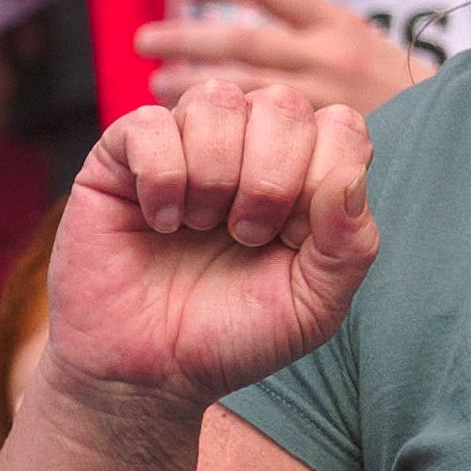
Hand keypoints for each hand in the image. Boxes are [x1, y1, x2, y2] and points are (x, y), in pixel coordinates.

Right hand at [40, 83, 377, 417]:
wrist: (151, 370)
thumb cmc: (237, 332)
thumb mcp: (316, 302)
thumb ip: (350, 243)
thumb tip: (350, 176)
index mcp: (306, 172)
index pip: (341, 125)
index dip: (323, 178)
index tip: (294, 238)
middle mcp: (249, 145)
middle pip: (284, 104)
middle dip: (272, 179)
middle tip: (246, 235)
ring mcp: (184, 143)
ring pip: (217, 100)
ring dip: (217, 173)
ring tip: (202, 226)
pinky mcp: (120, 155)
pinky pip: (149, 123)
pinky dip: (162, 178)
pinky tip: (159, 222)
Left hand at [134, 0, 425, 115]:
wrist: (457, 133)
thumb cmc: (400, 91)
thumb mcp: (367, 45)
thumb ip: (316, 35)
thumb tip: (248, 25)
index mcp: (340, 23)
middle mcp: (332, 56)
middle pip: (242, 41)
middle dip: (185, 38)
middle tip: (144, 40)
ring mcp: (328, 99)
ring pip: (244, 86)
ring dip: (192, 83)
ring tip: (157, 85)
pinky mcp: (324, 137)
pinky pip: (262, 129)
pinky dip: (225, 121)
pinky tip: (197, 124)